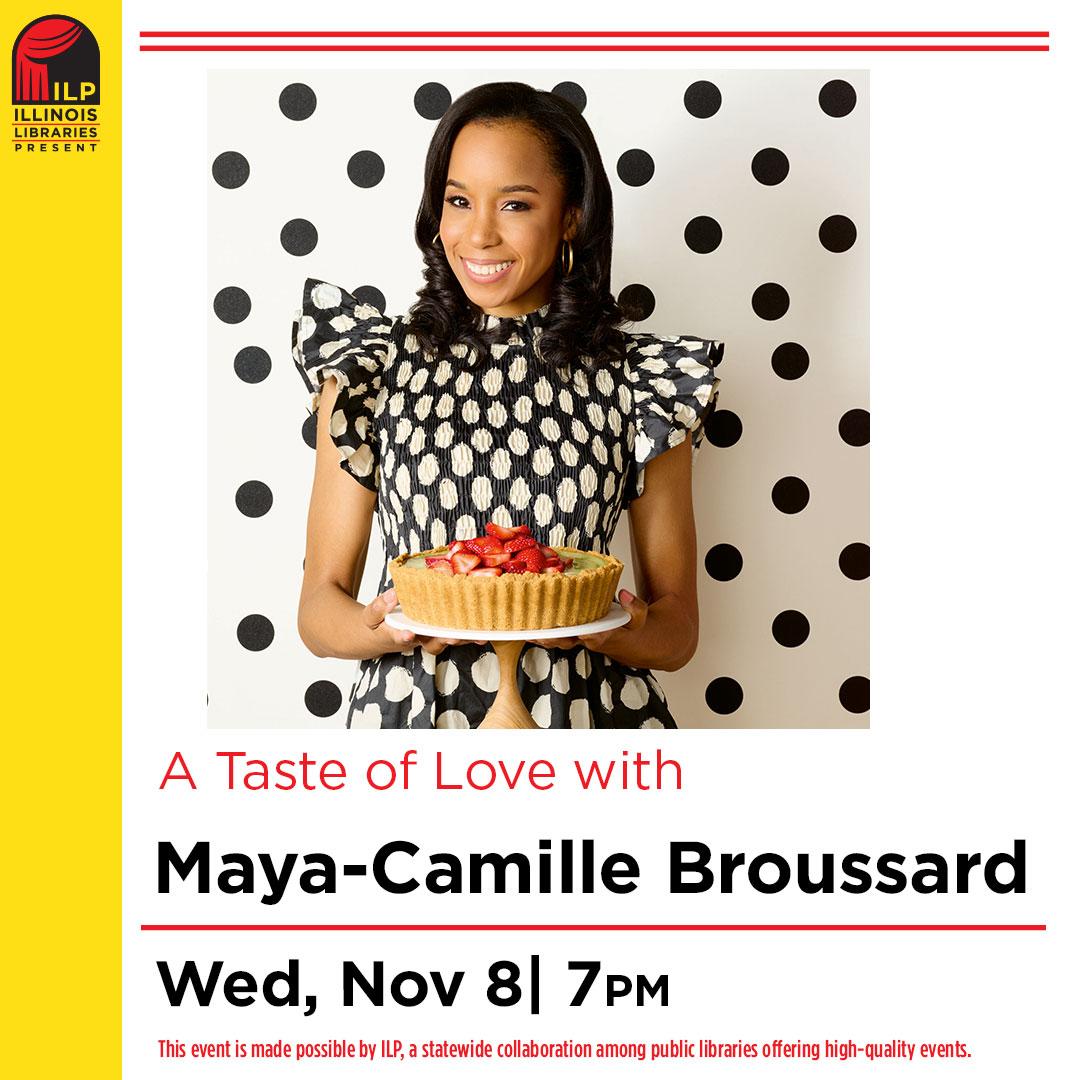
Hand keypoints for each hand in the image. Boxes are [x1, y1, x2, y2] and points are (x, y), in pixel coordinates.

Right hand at [363, 589, 485, 655]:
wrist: (382, 637)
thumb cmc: (377, 625)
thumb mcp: (370, 616)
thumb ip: (379, 606)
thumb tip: (394, 594)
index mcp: (394, 635)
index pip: (398, 636)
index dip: (403, 636)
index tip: (408, 633)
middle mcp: (414, 640)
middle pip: (430, 644)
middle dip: (443, 640)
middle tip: (453, 637)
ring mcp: (428, 639)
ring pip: (445, 642)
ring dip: (461, 640)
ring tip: (476, 636)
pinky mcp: (438, 635)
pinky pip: (454, 637)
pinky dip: (468, 635)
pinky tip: (483, 631)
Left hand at [529, 589, 647, 652]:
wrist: (627, 642)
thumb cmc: (630, 628)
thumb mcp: (640, 618)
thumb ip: (635, 607)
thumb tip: (624, 595)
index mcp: (604, 636)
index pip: (592, 635)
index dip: (582, 631)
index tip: (574, 627)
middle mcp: (586, 640)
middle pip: (566, 641)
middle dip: (551, 637)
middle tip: (537, 632)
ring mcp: (576, 639)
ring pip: (555, 640)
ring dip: (540, 636)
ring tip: (523, 630)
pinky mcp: (569, 635)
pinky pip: (552, 635)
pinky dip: (539, 631)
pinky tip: (524, 626)